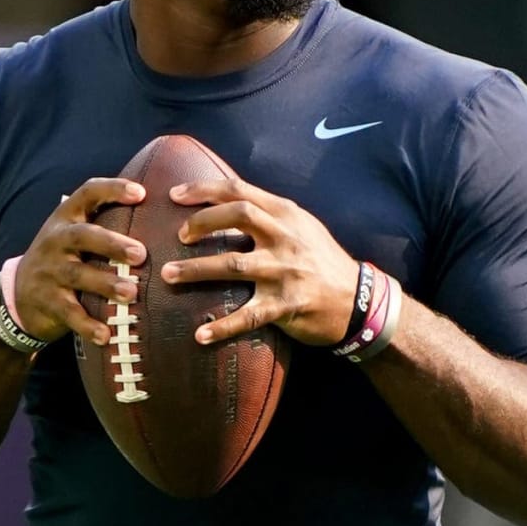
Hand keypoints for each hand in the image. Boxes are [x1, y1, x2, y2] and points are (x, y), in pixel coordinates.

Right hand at [11, 178, 146, 347]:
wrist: (18, 295)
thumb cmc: (63, 258)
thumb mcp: (74, 234)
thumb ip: (105, 222)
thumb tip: (160, 208)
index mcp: (67, 217)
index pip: (88, 193)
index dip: (113, 189)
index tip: (141, 193)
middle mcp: (56, 240)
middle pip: (83, 236)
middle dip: (112, 244)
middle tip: (141, 254)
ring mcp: (49, 271)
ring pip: (78, 275)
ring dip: (105, 284)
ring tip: (131, 293)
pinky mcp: (47, 301)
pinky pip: (69, 312)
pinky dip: (88, 325)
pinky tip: (107, 335)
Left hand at [161, 175, 358, 346]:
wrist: (358, 299)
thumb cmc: (321, 259)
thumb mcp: (302, 225)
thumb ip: (268, 213)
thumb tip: (225, 200)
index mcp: (286, 214)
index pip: (240, 191)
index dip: (204, 190)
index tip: (175, 195)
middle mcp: (284, 238)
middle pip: (236, 216)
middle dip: (201, 222)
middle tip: (178, 236)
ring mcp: (285, 272)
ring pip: (233, 265)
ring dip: (196, 270)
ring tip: (168, 275)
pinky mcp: (286, 305)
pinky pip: (248, 316)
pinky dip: (222, 326)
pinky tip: (200, 335)